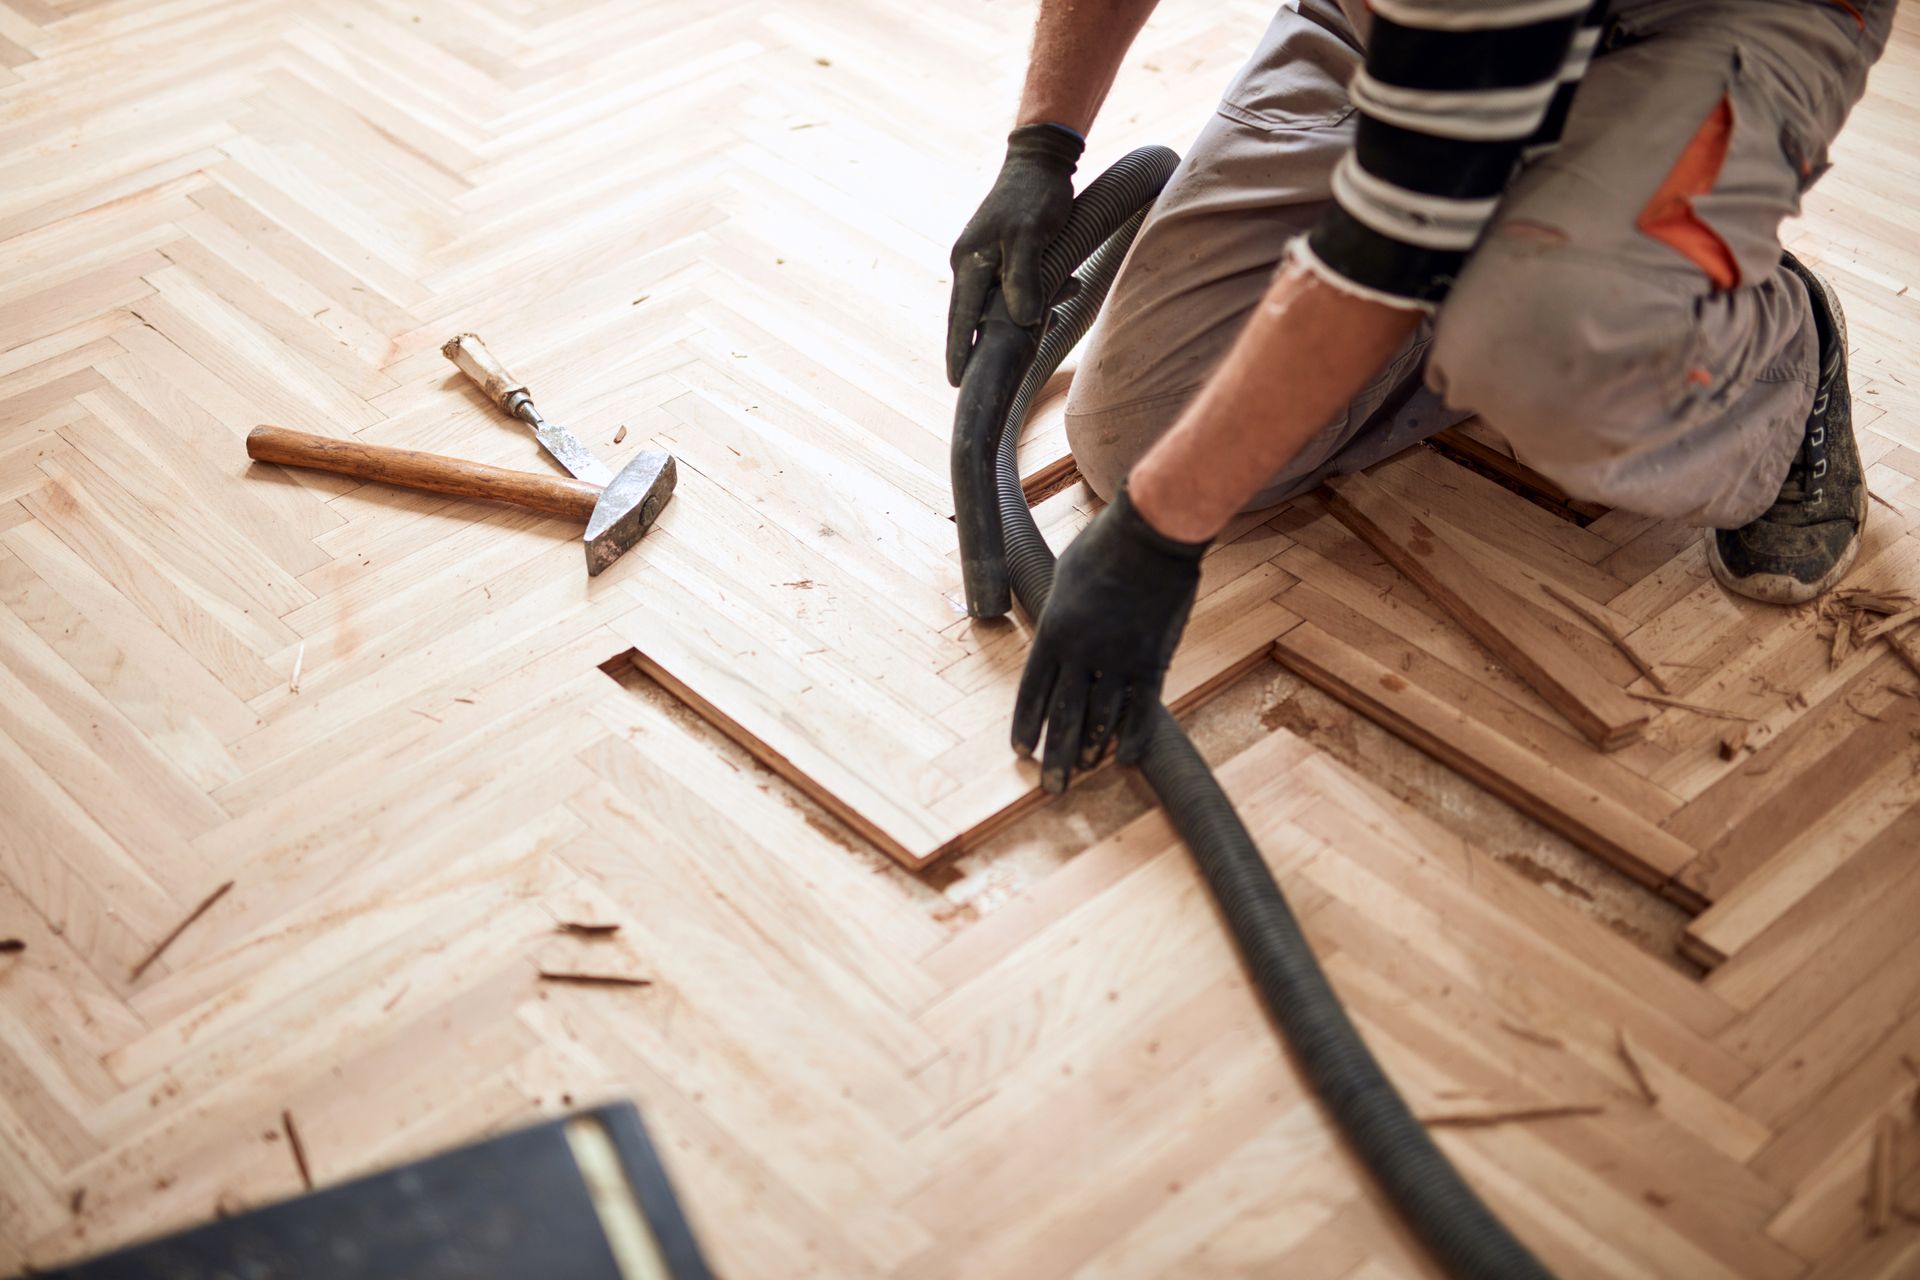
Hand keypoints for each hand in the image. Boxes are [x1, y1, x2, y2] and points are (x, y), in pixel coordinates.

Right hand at [946, 123, 1082, 384]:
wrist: (1041, 159)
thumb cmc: (1036, 196)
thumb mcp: (1030, 236)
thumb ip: (1023, 278)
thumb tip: (1021, 322)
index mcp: (970, 263)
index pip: (961, 319)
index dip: (959, 351)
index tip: (957, 381)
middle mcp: (971, 263)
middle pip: (972, 316)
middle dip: (980, 346)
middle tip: (983, 378)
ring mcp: (986, 257)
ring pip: (996, 303)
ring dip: (1019, 321)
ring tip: (1040, 339)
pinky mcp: (1004, 251)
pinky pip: (1013, 286)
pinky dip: (1034, 299)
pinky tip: (1062, 299)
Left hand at [1013, 484, 1207, 791]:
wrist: (1150, 534)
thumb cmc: (1103, 546)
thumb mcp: (1063, 577)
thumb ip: (1058, 612)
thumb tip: (1054, 630)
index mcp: (1053, 631)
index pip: (1033, 691)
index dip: (1027, 724)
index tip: (1022, 751)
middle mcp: (1081, 652)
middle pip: (1063, 715)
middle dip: (1056, 754)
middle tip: (1050, 786)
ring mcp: (1118, 658)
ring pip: (1100, 717)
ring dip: (1090, 749)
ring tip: (1084, 772)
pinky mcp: (1153, 659)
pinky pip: (1141, 709)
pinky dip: (1132, 737)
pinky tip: (1122, 759)